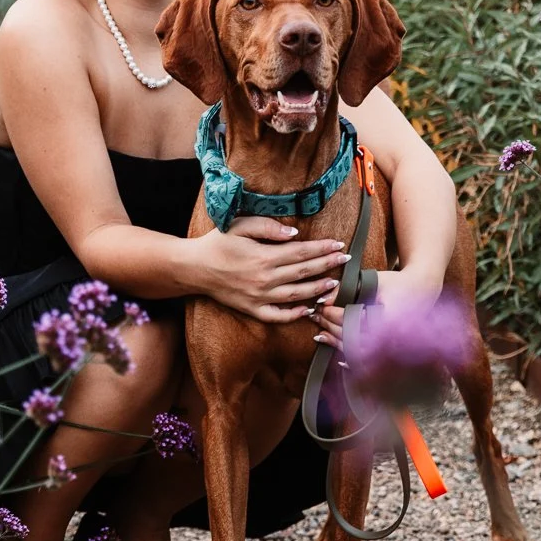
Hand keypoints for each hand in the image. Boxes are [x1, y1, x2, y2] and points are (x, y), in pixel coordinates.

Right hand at [200, 217, 349, 323]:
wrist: (194, 268)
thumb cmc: (218, 243)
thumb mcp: (240, 225)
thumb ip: (268, 226)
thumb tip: (295, 234)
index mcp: (264, 256)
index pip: (302, 252)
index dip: (323, 248)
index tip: (338, 244)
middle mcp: (265, 279)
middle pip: (304, 272)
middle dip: (328, 265)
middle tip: (345, 260)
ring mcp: (259, 297)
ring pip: (297, 295)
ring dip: (318, 289)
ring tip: (334, 283)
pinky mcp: (252, 309)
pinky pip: (278, 315)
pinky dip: (295, 314)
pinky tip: (308, 308)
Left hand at [313, 271, 441, 348]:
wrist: (423, 289)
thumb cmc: (399, 282)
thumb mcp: (374, 280)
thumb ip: (348, 287)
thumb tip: (322, 298)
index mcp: (388, 319)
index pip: (352, 322)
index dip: (333, 315)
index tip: (321, 307)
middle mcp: (391, 337)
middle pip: (352, 339)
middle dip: (331, 328)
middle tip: (317, 317)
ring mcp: (391, 346)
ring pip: (357, 352)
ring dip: (336, 343)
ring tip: (320, 334)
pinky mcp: (390, 350)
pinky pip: (367, 359)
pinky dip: (350, 356)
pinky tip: (337, 353)